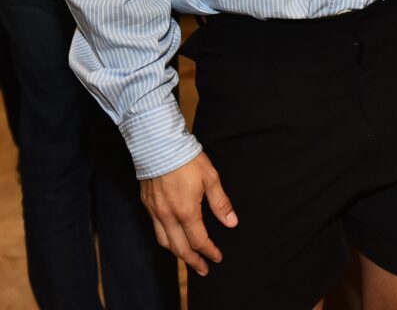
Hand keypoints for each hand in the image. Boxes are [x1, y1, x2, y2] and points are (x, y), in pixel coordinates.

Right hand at [140, 152, 237, 275]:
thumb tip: (231, 222)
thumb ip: (221, 203)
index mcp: (185, 211)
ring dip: (177, 253)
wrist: (159, 145)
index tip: (217, 257)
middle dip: (193, 261)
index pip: (198, 240)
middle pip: (180, 248)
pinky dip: (166, 239)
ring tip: (188, 258)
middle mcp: (167, 216)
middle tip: (204, 269)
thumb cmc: (187, 159)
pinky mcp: (147, 204)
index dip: (209, 251)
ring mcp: (155, 212)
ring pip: (165, 242)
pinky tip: (172, 237)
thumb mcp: (211, 178)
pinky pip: (156, 230)